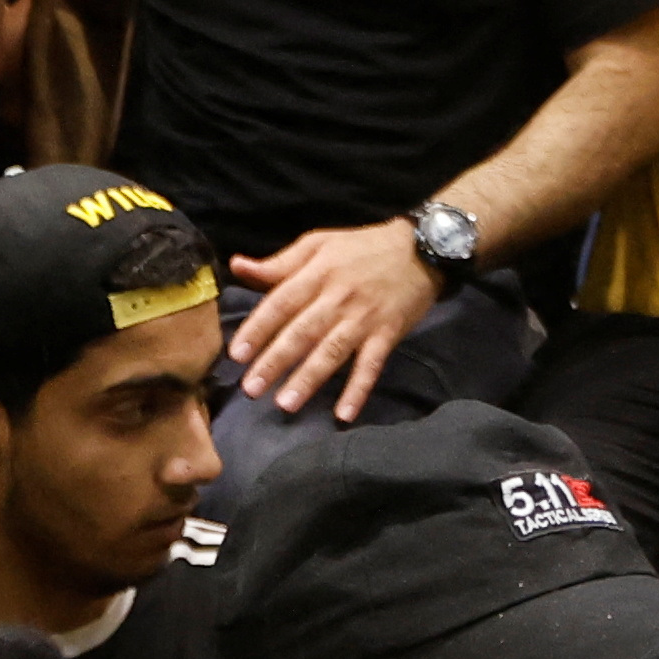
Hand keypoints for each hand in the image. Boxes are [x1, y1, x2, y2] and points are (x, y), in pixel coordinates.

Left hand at [229, 221, 434, 413]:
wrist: (421, 249)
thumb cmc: (362, 247)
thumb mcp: (319, 244)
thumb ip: (279, 262)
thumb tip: (237, 266)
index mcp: (317, 273)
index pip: (281, 303)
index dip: (258, 329)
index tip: (237, 355)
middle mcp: (338, 298)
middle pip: (302, 332)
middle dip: (275, 361)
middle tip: (251, 389)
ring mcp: (364, 319)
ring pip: (332, 352)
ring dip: (309, 379)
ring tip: (286, 404)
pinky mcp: (387, 335)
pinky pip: (370, 366)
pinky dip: (358, 390)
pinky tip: (344, 415)